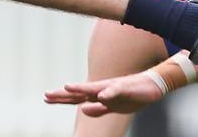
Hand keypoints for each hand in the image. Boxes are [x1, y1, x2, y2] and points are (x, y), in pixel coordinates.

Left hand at [42, 72, 167, 115]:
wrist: (151, 85)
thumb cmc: (131, 95)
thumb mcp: (112, 106)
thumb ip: (98, 109)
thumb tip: (83, 110)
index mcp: (98, 95)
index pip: (76, 97)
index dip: (61, 98)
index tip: (46, 98)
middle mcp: (102, 89)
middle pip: (79, 92)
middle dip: (63, 94)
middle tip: (46, 94)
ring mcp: (112, 87)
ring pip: (95, 88)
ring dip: (81, 88)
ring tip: (67, 88)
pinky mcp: (125, 87)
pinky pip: (116, 90)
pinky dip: (108, 92)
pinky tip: (101, 95)